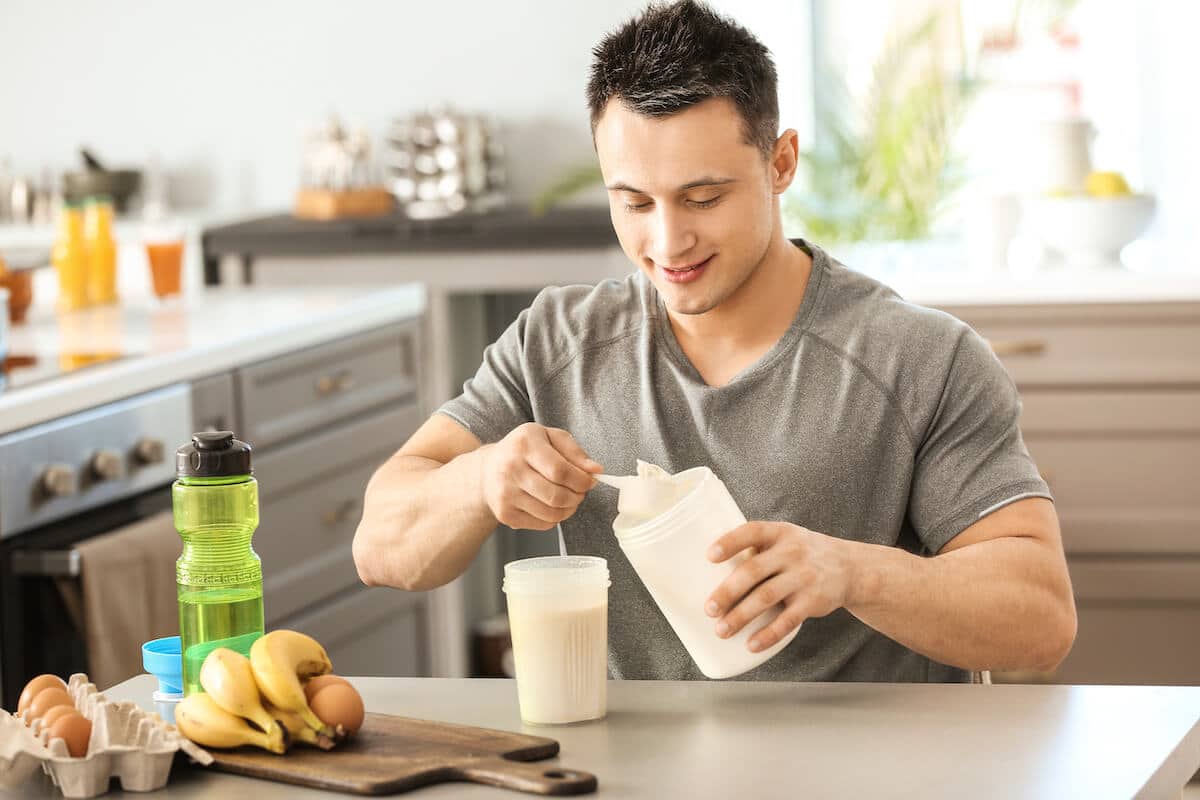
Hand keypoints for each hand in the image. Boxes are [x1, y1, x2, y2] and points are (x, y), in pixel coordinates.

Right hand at [480, 423, 601, 530]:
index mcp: (524, 444)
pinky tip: (552, 505)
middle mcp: (511, 469)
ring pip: (551, 514)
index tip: (590, 482)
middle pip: (556, 495)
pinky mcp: (505, 514)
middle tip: (580, 492)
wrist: (487, 470)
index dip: (581, 481)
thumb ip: (575, 452)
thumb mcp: (549, 437)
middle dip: (577, 497)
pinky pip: (542, 524)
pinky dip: (555, 518)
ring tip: (569, 499)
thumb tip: (596, 470)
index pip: (560, 471)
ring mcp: (505, 494)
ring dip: (569, 509)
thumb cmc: (523, 451)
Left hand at [705, 521, 852, 652]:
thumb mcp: (785, 538)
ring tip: (721, 630)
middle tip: (708, 609)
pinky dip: (768, 634)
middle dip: (728, 591)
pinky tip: (751, 644)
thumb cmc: (802, 553)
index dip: (730, 542)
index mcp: (780, 532)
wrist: (850, 567)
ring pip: (766, 598)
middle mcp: (792, 552)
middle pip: (754, 571)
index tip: (709, 557)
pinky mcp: (812, 602)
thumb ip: (756, 548)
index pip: (752, 532)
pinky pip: (788, 621)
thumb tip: (709, 570)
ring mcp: (803, 577)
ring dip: (741, 616)